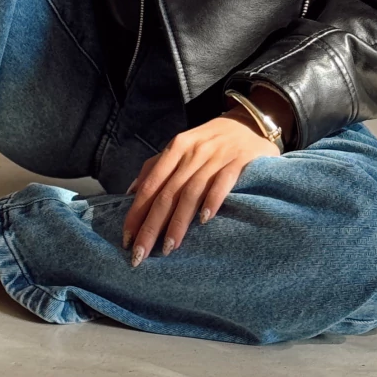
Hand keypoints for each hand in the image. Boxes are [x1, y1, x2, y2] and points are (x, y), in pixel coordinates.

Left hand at [121, 113, 281, 266]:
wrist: (251, 121)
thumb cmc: (211, 141)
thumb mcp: (182, 146)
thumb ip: (157, 166)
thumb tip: (130, 192)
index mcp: (176, 148)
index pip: (150, 185)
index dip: (136, 213)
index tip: (126, 239)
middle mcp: (192, 152)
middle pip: (166, 194)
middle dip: (151, 226)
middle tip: (140, 254)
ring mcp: (216, 156)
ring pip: (191, 193)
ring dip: (178, 222)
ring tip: (168, 247)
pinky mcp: (239, 161)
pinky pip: (222, 183)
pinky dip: (212, 201)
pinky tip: (204, 221)